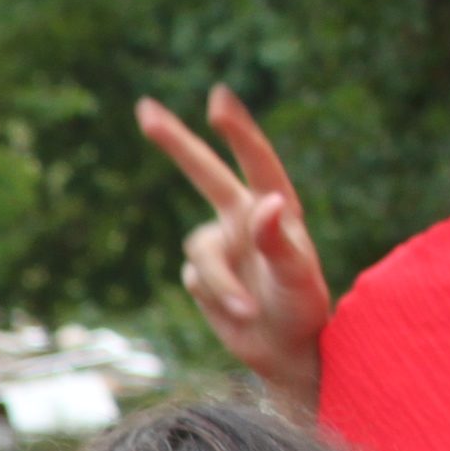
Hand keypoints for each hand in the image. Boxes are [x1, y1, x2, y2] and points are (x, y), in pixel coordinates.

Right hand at [135, 88, 329, 415]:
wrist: (287, 351)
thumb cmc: (305, 310)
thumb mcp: (299, 278)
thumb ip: (280, 241)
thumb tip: (265, 204)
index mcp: (276, 209)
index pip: (256, 162)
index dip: (237, 131)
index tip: (218, 99)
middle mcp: (244, 220)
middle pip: (204, 174)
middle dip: (176, 142)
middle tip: (145, 109)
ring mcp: (221, 246)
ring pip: (200, 254)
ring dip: (221, 285)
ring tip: (248, 311)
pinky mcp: (203, 276)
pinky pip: (196, 280)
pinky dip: (217, 298)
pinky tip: (240, 314)